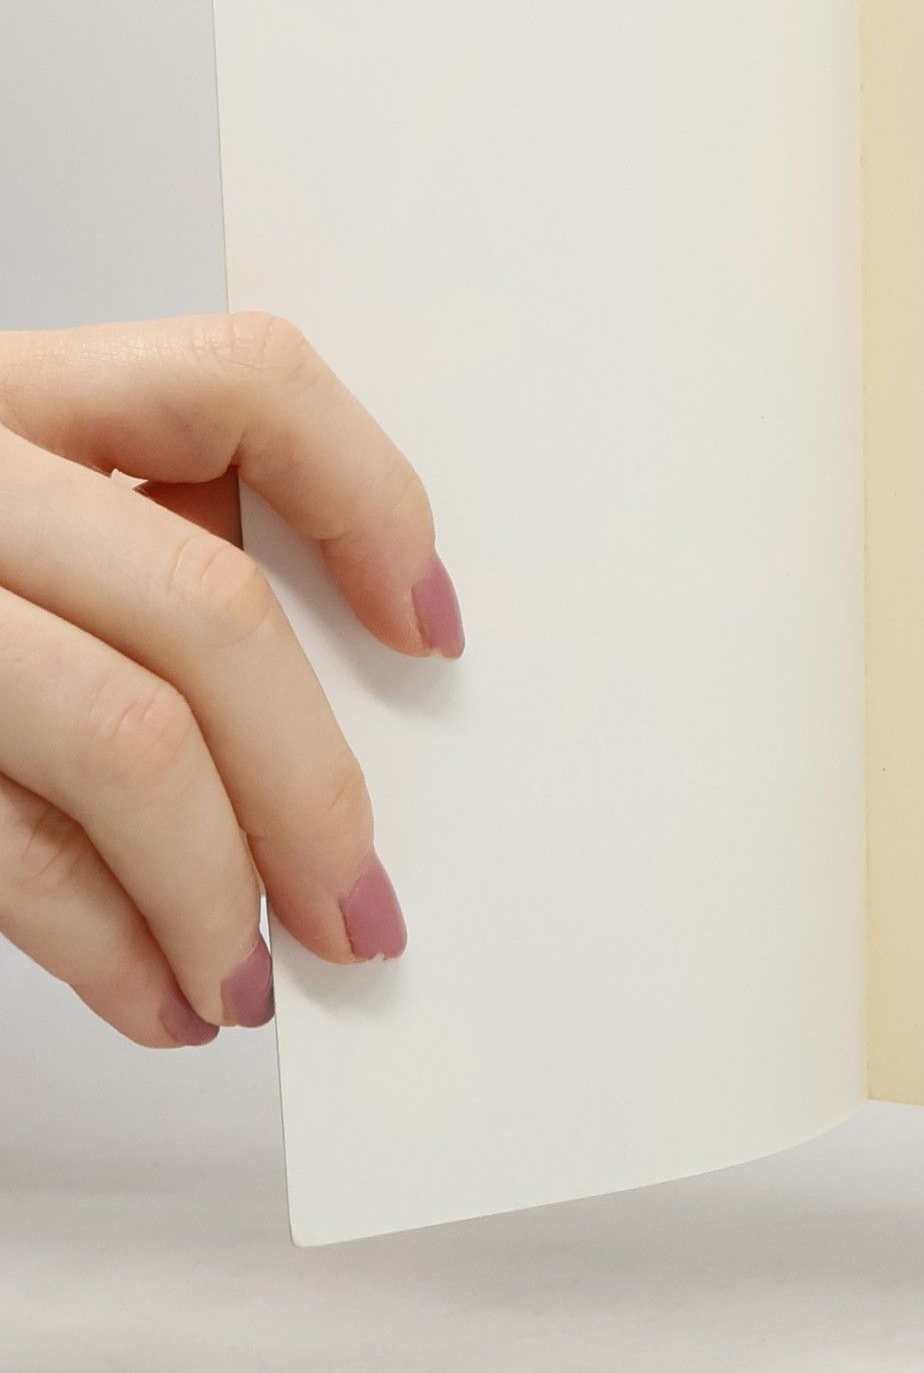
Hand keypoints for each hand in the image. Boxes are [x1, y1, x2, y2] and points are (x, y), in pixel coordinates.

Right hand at [0, 314, 460, 1046]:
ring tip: (254, 974)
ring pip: (121, 734)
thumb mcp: (7, 511)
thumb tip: (335, 690)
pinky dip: (106, 942)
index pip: (250, 381)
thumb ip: (132, 544)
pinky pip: (3, 842)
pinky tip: (156, 992)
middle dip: (313, 785)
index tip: (432, 627)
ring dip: (216, 888)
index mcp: (13, 390)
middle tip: (360, 904)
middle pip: (206, 606)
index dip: (373, 499)